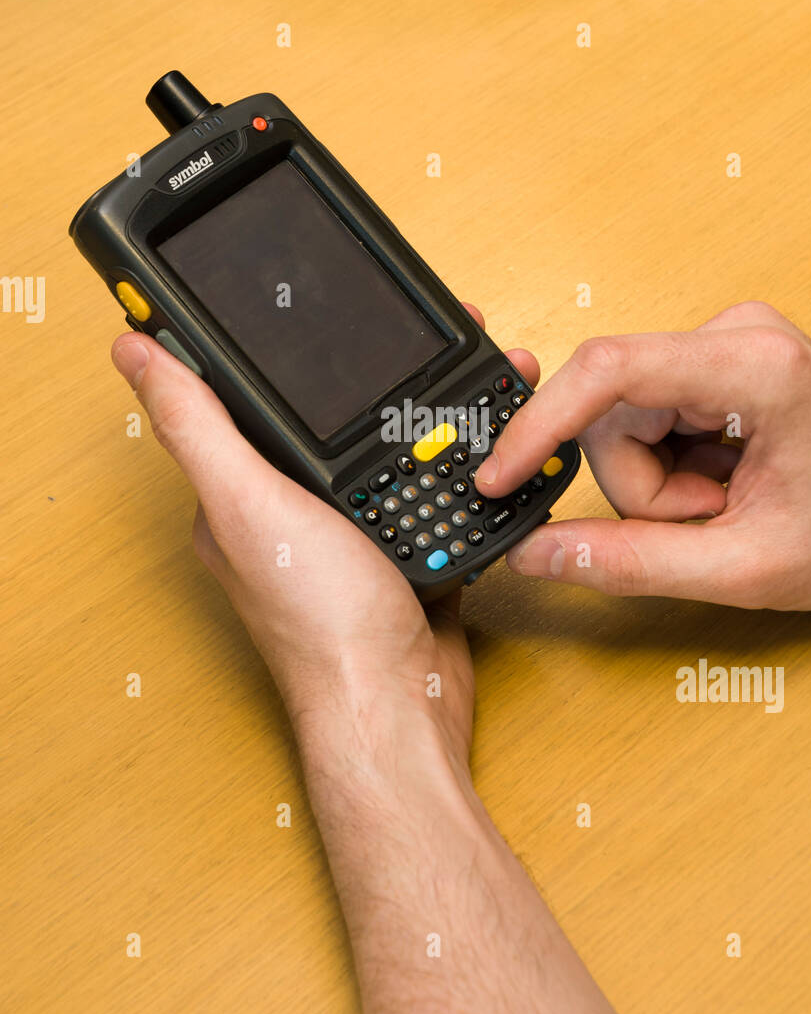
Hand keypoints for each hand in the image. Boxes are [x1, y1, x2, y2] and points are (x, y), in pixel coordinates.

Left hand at [111, 306, 539, 770]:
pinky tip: (471, 440)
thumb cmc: (321, 623)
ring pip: (381, 451)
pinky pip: (424, 490)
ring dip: (420, 416)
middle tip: (415, 338)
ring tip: (459, 375)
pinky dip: (449, 465)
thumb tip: (135, 352)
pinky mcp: (398, 553)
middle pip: (324, 423)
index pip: (241, 405)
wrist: (404, 703)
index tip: (307, 310)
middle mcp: (287, 516)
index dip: (275, 357)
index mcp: (237, 499)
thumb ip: (197, 427)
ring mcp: (346, 535)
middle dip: (368, 379)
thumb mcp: (249, 505)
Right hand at [475, 302, 810, 610]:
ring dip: (658, 482)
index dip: (541, 425)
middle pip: (613, 410)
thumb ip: (633, 563)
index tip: (503, 474)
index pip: (609, 371)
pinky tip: (723, 481)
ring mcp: (726, 343)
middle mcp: (735, 335)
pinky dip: (672, 465)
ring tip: (724, 503)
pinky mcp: (718, 361)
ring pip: (625, 419)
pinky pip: (650, 416)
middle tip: (705, 519)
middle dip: (641, 486)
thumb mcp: (747, 567)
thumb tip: (540, 552)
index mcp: (753, 368)